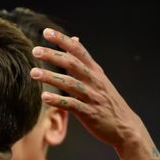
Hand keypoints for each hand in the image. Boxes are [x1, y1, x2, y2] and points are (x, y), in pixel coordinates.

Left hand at [30, 28, 145, 150]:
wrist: (125, 127)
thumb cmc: (107, 101)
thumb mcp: (99, 77)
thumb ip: (84, 61)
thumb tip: (75, 39)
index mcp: (95, 71)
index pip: (78, 50)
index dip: (63, 40)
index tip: (46, 31)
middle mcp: (94, 81)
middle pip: (72, 64)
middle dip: (53, 55)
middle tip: (35, 50)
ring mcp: (92, 97)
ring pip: (70, 83)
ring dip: (51, 77)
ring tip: (33, 73)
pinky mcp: (90, 113)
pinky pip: (72, 105)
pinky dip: (58, 100)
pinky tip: (44, 97)